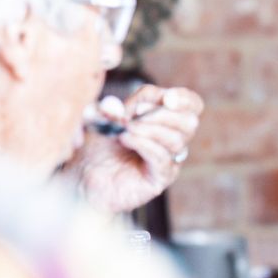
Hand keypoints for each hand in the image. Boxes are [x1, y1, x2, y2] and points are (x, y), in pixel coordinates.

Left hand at [67, 85, 203, 214]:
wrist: (87, 180)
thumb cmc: (97, 148)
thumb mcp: (98, 121)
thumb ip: (105, 110)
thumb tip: (113, 105)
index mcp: (166, 119)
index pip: (190, 103)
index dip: (178, 97)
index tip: (149, 97)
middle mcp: (172, 139)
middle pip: (190, 121)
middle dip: (163, 113)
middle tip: (136, 113)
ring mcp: (169, 160)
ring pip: (176, 139)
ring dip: (150, 128)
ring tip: (125, 128)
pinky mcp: (161, 178)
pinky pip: (163, 158)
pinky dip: (144, 144)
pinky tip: (125, 139)